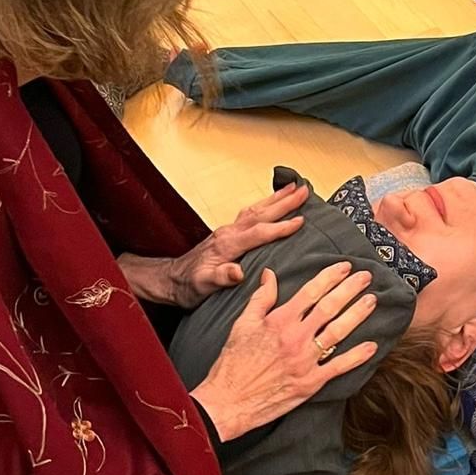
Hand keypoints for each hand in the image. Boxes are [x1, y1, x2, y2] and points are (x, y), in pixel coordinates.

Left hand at [117, 181, 308, 309]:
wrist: (171, 281)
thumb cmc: (187, 286)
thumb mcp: (203, 286)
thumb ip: (221, 277)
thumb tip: (238, 271)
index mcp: (227, 244)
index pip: (259, 232)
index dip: (281, 227)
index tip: (300, 221)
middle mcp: (228, 233)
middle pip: (261, 213)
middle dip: (284, 202)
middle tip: (304, 190)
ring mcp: (228, 231)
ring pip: (256, 210)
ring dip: (276, 199)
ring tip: (294, 188)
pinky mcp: (227, 234)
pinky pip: (250, 214)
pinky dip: (265, 205)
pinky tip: (271, 204)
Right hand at [193, 262, 378, 440]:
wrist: (228, 400)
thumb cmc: (233, 362)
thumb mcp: (243, 324)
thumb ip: (261, 298)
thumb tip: (270, 273)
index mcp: (279, 321)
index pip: (311, 292)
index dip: (330, 276)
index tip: (345, 266)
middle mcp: (295, 337)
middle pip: (329, 307)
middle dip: (350, 289)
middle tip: (366, 277)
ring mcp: (305, 360)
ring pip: (338, 332)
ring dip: (357, 315)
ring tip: (372, 301)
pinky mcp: (310, 383)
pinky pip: (339, 367)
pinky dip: (357, 357)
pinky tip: (372, 346)